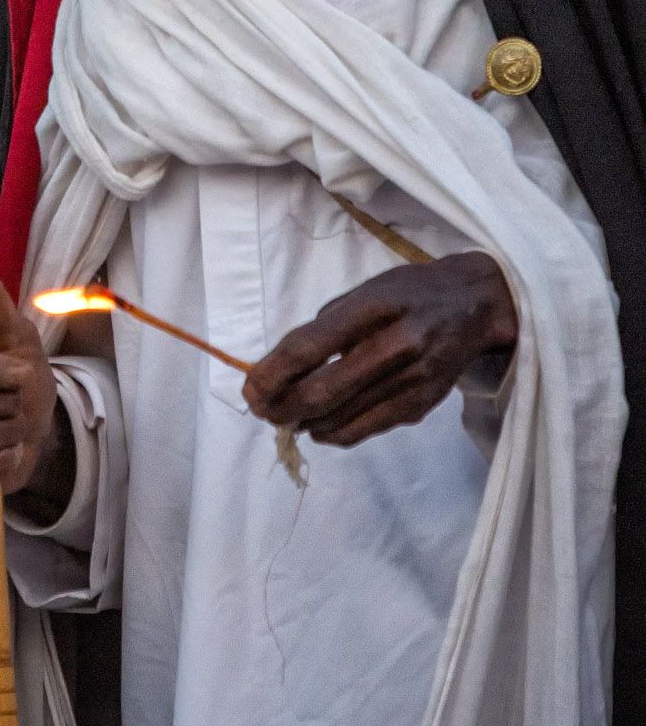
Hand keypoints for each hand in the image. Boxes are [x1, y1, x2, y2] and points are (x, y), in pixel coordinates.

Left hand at [243, 252, 517, 447]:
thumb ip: (324, 328)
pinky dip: (335, 432)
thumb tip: (280, 370)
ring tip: (283, 418)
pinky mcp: (424, 403)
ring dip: (304, 423)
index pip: (309, 346)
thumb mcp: (362, 292)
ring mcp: (413, 378)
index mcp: (372, 307)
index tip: (249, 388)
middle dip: (282, 407)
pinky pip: (369, 428)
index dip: (273, 373)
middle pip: (324, 389)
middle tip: (259, 411)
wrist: (475, 305)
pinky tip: (318, 427)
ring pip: (343, 416)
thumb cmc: (406, 294)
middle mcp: (396, 344)